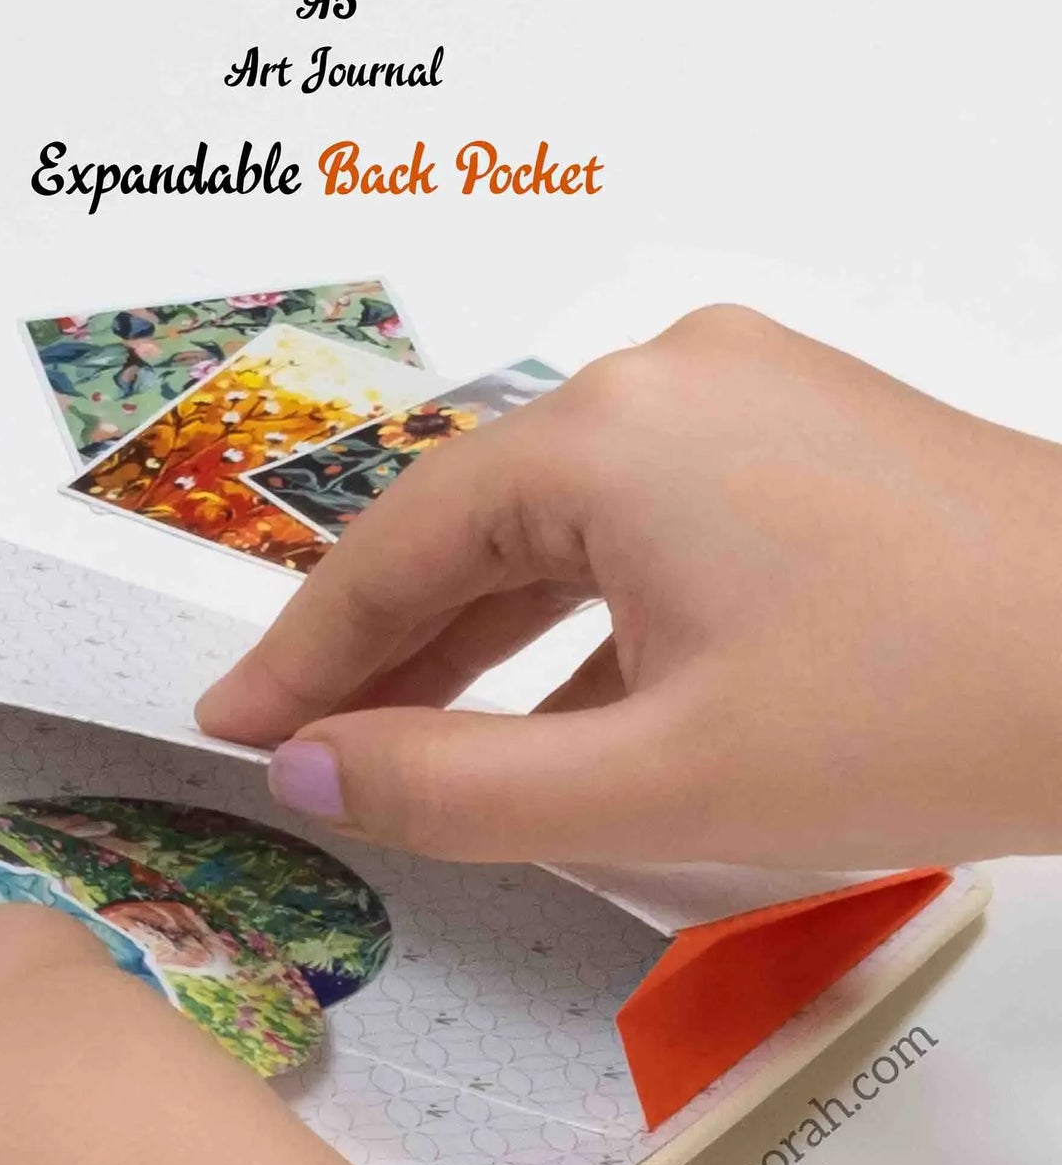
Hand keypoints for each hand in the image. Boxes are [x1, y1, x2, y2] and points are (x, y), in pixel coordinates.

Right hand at [198, 305, 1061, 866]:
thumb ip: (449, 788)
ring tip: (404, 744)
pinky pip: (640, 529)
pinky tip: (552, 716)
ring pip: (555, 533)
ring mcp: (742, 396)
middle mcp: (667, 377)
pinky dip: (582, 625)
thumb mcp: (654, 783)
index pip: (397, 550)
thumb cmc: (930, 711)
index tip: (234, 730)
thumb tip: (306, 774)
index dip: (302, 656)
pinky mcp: (798, 438)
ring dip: (481, 645)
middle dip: (383, 651)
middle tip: (299, 745)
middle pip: (470, 530)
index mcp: (611, 431)